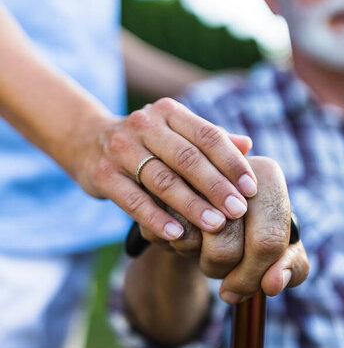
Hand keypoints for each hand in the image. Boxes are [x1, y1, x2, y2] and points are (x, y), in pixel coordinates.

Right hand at [74, 98, 256, 240]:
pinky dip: (156, 218)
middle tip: (238, 211)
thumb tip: (248, 145)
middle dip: (216, 186)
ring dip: (191, 204)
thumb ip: (209, 139)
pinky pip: (133, 200)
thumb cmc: (146, 141)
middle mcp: (145, 125)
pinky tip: (177, 234)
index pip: (207, 135)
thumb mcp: (175, 132)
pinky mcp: (103, 175)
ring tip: (216, 225)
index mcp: (169, 112)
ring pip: (162, 180)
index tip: (251, 188)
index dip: (231, 162)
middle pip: (187, 158)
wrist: (88, 141)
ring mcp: (121, 149)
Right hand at [140, 156, 308, 301]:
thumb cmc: (251, 231)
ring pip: (191, 242)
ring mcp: (189, 172)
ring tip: (206, 247)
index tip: (246, 291)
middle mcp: (229, 164)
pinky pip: (164, 234)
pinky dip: (174, 246)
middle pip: (226, 247)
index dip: (255, 277)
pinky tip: (184, 237)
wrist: (206, 208)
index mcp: (268, 174)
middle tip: (227, 270)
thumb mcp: (282, 249)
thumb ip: (293, 267)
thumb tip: (273, 283)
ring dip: (198, 260)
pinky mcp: (155, 182)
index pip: (267, 242)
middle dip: (224, 272)